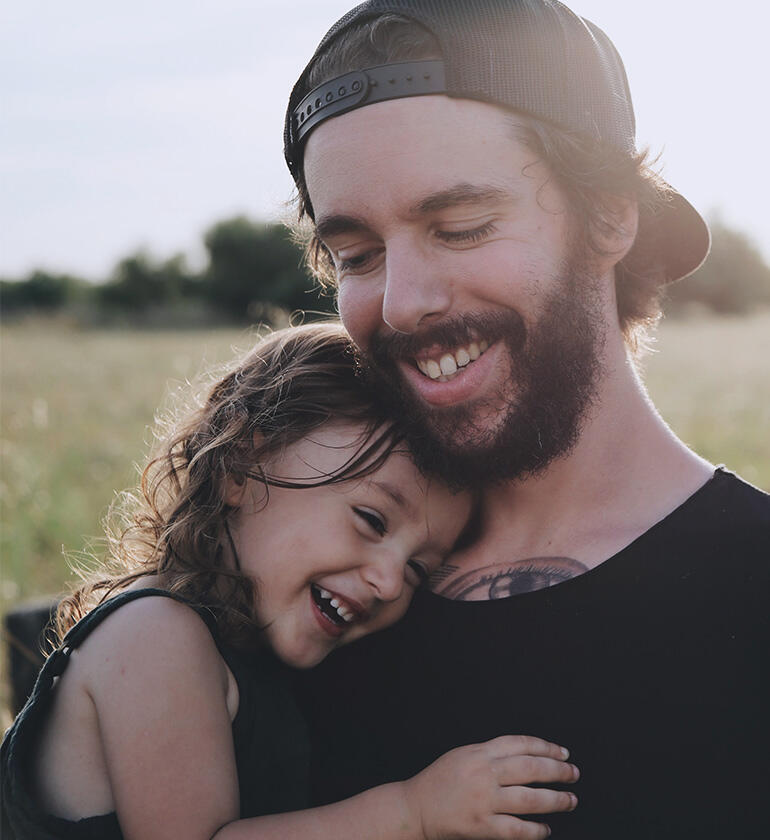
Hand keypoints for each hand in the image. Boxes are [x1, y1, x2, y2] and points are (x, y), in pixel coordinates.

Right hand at [401, 735, 578, 839]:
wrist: (414, 808)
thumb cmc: (438, 782)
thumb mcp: (463, 755)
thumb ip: (490, 754)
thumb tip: (525, 755)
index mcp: (480, 752)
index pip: (521, 744)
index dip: (546, 747)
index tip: (563, 753)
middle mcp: (484, 773)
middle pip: (531, 767)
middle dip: (557, 770)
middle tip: (573, 774)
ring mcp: (483, 800)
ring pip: (530, 798)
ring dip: (555, 800)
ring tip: (570, 801)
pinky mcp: (481, 826)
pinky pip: (516, 829)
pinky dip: (535, 830)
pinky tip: (545, 829)